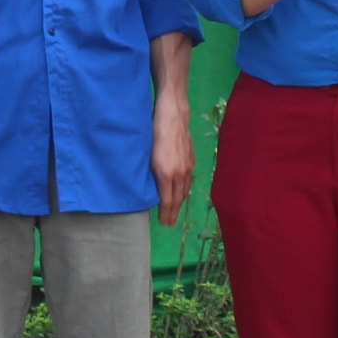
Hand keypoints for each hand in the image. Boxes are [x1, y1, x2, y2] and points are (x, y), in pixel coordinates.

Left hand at [152, 108, 193, 227]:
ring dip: (180, 203)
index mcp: (166, 174)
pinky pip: (188, 180)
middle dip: (173, 212)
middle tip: (169, 224)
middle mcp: (179, 173)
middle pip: (178, 199)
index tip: (164, 223)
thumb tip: (149, 188)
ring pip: (185, 190)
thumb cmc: (154, 131)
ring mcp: (187, 166)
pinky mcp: (191, 158)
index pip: (167, 201)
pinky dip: (185, 189)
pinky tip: (182, 192)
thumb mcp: (146, 155)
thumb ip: (149, 173)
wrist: (172, 114)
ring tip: (175, 212)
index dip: (166, 214)